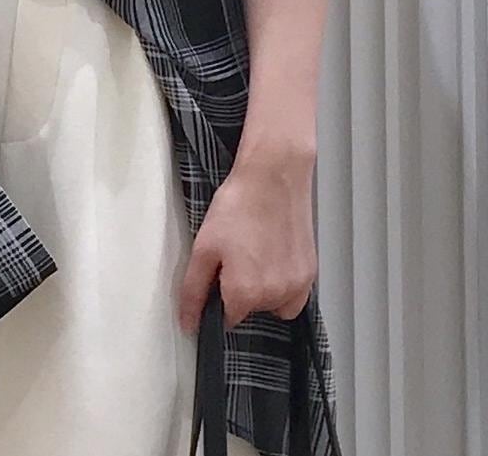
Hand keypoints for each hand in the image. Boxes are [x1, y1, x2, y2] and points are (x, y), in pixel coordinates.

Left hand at [178, 145, 317, 330]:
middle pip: (250, 310)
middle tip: (238, 252)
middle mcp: (274, 296)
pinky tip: (273, 256)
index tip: (221, 271)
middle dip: (240, 288)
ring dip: (263, 288)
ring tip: (256, 250)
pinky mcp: (310, 273)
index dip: (219, 294)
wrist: (273, 175)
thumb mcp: (204, 247)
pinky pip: (294, 296)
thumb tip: (188, 323)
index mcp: (245, 293)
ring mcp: (297, 286)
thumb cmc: (240, 204)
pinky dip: (283, 285)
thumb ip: (193, 291)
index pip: (226, 318)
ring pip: (272, 304)